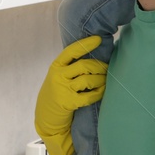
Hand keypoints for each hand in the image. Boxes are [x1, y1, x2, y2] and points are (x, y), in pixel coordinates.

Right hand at [34, 36, 107, 154]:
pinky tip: (102, 91)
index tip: (99, 39)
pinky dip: (98, 93)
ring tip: (106, 80)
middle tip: (108, 68)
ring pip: (87, 80)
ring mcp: (63, 89)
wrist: (45, 116)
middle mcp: (58, 75)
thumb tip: (94, 56)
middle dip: (99, 66)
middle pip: (83, 66)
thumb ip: (70, 67)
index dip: (85, 44)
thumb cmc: (56, 92)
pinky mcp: (69, 102)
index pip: (71, 51)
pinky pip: (89, 96)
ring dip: (100, 79)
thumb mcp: (58, 76)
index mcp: (56, 66)